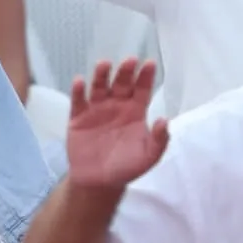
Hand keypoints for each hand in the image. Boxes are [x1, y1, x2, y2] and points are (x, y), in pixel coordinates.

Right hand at [65, 58, 167, 189]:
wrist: (99, 182)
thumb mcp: (149, 156)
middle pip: (121, 83)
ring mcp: (96, 109)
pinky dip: (78, 90)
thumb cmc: (126, 167)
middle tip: (130, 60)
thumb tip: (164, 120)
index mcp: (135, 111)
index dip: (145, 76)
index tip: (149, 63)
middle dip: (125, 71)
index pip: (142, 89)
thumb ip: (159, 139)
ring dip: (101, 75)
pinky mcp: (78, 117)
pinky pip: (78, 101)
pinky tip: (80, 82)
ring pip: (99, 87)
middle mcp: (116, 105)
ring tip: (104, 64)